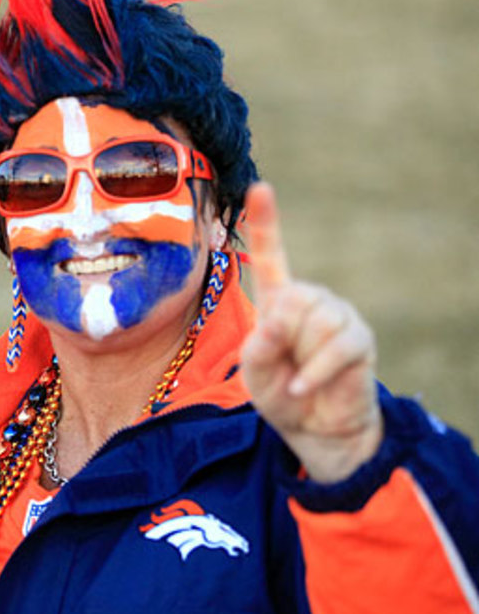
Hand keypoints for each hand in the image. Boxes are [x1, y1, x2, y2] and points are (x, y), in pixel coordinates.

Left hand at [239, 182, 381, 483]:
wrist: (313, 427)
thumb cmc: (279, 392)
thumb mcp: (255, 371)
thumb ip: (259, 345)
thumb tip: (277, 318)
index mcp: (278, 298)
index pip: (272, 255)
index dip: (267, 221)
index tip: (260, 186)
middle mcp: (309, 299)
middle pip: (292, 298)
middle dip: (281, 336)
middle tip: (284, 362)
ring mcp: (338, 316)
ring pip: (314, 321)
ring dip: (299, 356)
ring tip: (297, 373)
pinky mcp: (359, 339)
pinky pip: (335, 347)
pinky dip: (313, 372)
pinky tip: (301, 386)